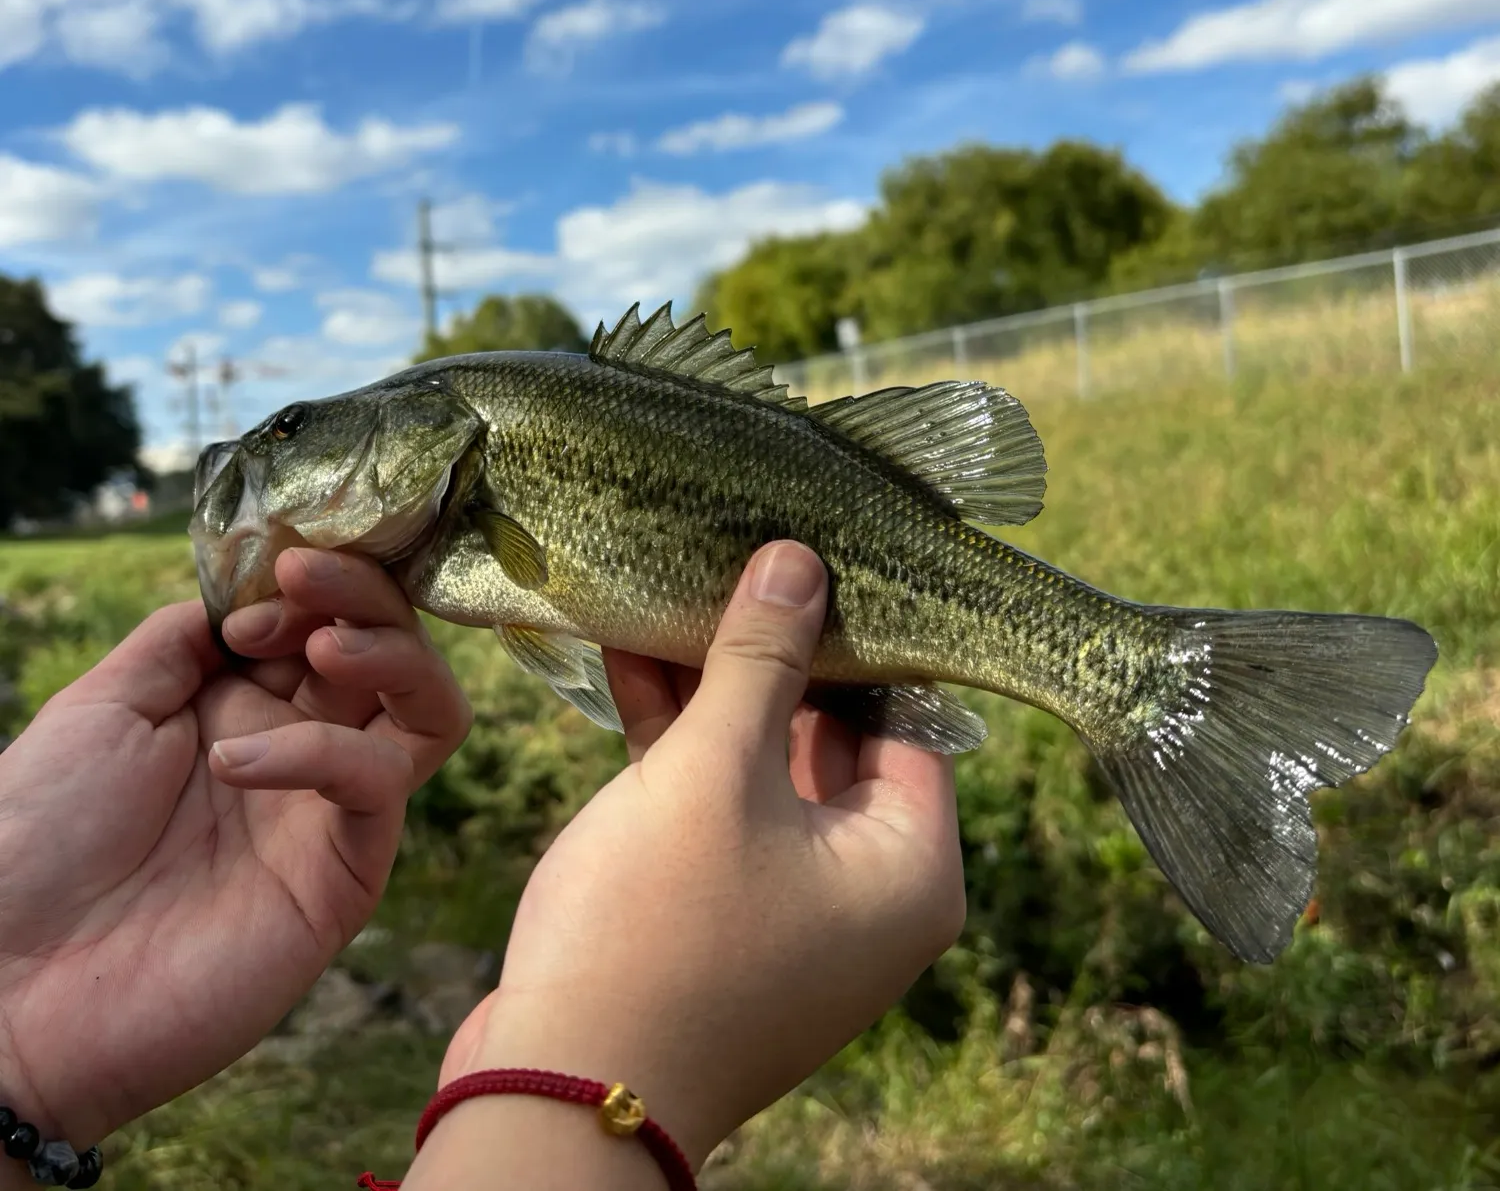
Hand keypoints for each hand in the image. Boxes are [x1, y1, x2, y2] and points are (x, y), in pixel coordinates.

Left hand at [0, 548, 470, 1157]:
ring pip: (432, 714)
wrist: (5, 984)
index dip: (313, 583)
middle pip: (395, 650)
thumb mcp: (103, 705)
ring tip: (323, 647)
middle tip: (304, 579)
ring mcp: (328, 810)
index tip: (263, 579)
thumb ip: (185, 639)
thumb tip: (251, 590)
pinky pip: (377, 785)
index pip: (330, 619)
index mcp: (244, 705)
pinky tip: (234, 761)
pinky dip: (320, 752)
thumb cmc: (32, 844)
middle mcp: (302, 748)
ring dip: (395, 657)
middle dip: (365, 594)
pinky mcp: (343, 873)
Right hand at [422, 541, 965, 1176]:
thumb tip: (801, 559)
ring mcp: (790, 911)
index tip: (817, 555)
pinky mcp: (720, 920)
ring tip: (673, 590)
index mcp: (908, 868)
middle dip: (772, 653)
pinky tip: (630, 659)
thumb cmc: (656, 932)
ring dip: (713, 691)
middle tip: (738, 556)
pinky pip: (716, 811)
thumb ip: (761, 662)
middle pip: (831, 738)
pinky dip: (680, 746)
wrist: (554, 1097)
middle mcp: (865, 894)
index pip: (909, 717)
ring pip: (762, 769)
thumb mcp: (715, 773)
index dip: (860, 635)